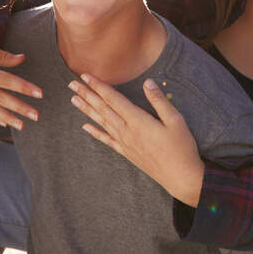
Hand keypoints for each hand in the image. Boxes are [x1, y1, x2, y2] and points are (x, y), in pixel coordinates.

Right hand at [0, 35, 41, 129]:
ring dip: (8, 118)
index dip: (24, 88)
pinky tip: (4, 123)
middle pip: (0, 99)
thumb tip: (22, 59)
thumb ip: (0, 55)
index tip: (39, 94)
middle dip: (20, 108)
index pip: (6, 81)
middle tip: (36, 116)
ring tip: (23, 125)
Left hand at [69, 75, 203, 206]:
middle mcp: (127, 131)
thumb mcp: (176, 120)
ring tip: (74, 99)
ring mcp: (125, 143)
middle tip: (72, 84)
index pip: (114, 99)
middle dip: (87, 95)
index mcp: (138, 121)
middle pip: (103, 109)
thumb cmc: (181, 148)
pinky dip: (95, 133)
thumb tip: (147, 82)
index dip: (99, 86)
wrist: (180, 177)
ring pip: (101, 123)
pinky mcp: (127, 153)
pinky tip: (85, 127)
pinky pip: (107, 140)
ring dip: (87, 110)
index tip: (86, 76)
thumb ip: (159, 101)